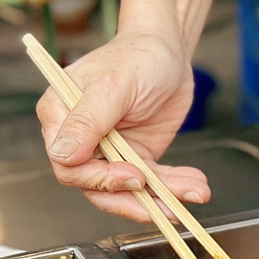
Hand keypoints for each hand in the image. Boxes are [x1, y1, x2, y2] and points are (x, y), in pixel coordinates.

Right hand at [36, 28, 210, 220]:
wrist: (169, 53)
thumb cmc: (137, 57)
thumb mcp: (114, 86)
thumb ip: (88, 120)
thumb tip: (62, 155)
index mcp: (61, 118)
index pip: (69, 166)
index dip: (100, 179)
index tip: (133, 176)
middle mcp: (81, 140)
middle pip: (98, 188)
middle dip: (135, 200)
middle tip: (168, 205)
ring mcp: (111, 152)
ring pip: (129, 191)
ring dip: (163, 198)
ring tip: (196, 193)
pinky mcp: (138, 157)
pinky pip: (153, 181)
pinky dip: (175, 186)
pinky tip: (197, 185)